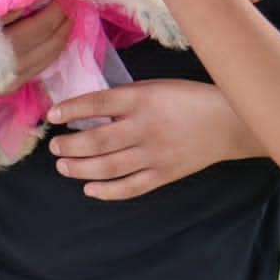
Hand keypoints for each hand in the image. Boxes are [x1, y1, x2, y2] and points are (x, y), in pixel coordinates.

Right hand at [0, 3, 72, 103]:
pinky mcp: (10, 86)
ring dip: (61, 32)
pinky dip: (54, 50)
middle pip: (40, 32)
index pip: (22, 12)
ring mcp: (7, 76)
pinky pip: (41, 67)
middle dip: (57, 12)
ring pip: (46, 53)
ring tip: (69, 14)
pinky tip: (60, 37)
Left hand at [45, 79, 266, 199]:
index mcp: (142, 99)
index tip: (52, 115)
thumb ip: (123, 99)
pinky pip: (131, 187)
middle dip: (70, 145)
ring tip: (63, 166)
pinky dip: (108, 191)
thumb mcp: (154, 88)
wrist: (227, 122)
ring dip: (80, 168)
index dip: (71, 109)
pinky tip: (89, 189)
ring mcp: (155, 154)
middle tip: (54, 147)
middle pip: (98, 140)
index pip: (98, 103)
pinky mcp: (163, 175)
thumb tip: (85, 112)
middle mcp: (145, 127)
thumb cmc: (186, 99)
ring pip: (109, 166)